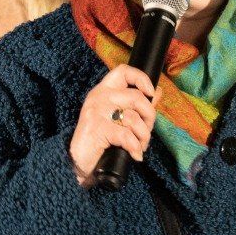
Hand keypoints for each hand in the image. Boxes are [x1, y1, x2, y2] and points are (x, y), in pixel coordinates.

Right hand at [69, 65, 157, 183]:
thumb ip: (136, 104)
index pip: (123, 71)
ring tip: (140, 146)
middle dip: (149, 116)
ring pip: (134, 118)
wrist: (78, 163)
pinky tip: (135, 154)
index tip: (151, 93)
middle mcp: (98, 97)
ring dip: (143, 136)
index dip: (141, 78)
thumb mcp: (118, 118)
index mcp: (103, 91)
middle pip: (136, 96)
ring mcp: (96, 111)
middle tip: (147, 131)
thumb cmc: (100, 140)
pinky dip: (135, 147)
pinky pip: (126, 135)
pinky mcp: (96, 128)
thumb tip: (157, 91)